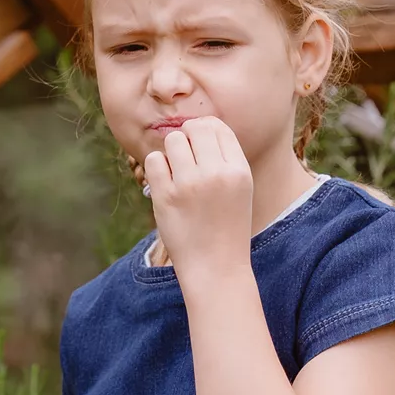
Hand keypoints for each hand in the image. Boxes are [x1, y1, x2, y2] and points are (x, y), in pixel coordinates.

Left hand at [143, 116, 253, 274]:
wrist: (215, 267)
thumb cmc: (226, 226)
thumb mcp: (240, 189)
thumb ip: (224, 159)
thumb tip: (198, 127)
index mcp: (239, 170)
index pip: (218, 127)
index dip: (204, 129)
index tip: (198, 143)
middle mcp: (216, 173)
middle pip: (195, 128)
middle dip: (187, 137)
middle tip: (185, 157)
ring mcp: (190, 184)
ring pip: (173, 140)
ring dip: (171, 152)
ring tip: (176, 171)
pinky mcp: (166, 196)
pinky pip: (154, 160)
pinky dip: (156, 167)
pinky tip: (165, 182)